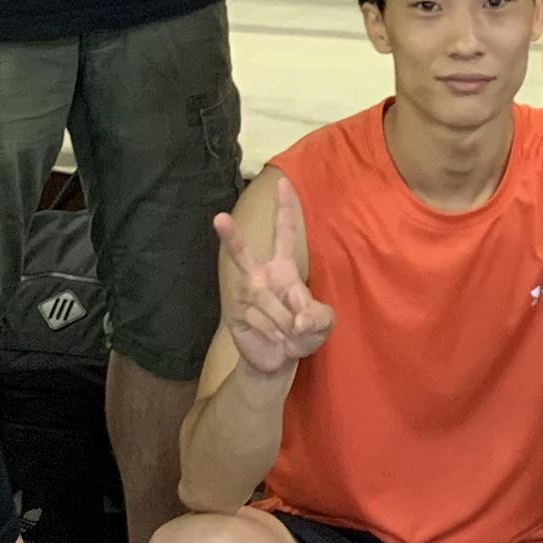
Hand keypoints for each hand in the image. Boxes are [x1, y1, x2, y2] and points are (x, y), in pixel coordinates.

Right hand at [219, 179, 332, 378]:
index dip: (286, 209)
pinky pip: (258, 319)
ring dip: (285, 322)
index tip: (283, 183)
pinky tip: (276, 339)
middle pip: (242, 255)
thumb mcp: (323, 322)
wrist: (278, 360)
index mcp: (283, 268)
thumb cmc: (302, 332)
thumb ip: (318, 316)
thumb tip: (297, 320)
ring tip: (289, 333)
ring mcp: (245, 295)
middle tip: (219, 218)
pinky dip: (275, 333)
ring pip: (266, 301)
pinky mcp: (235, 315)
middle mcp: (260, 276)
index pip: (285, 234)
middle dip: (231, 238)